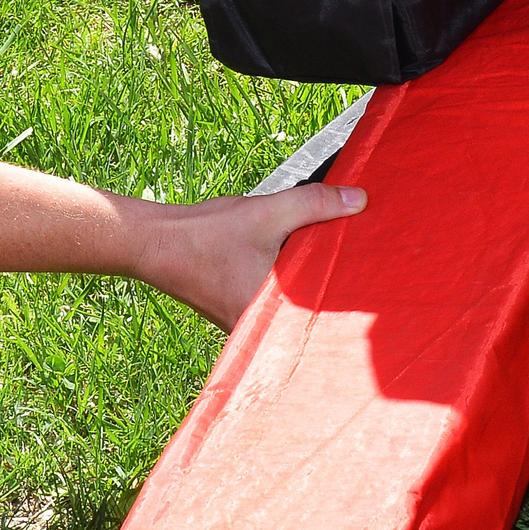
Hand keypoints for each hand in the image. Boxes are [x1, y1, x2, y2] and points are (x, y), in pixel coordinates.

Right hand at [129, 182, 368, 328]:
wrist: (154, 244)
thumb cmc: (206, 235)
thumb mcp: (267, 212)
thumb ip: (314, 205)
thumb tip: (359, 199)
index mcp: (274, 314)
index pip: (330, 306)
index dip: (352, 285)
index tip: (375, 267)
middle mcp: (262, 330)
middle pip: (313, 304)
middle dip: (332, 281)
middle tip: (357, 258)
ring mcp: (249, 325)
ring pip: (293, 301)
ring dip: (306, 279)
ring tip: (327, 255)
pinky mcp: (239, 312)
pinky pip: (274, 299)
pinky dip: (285, 280)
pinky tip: (291, 258)